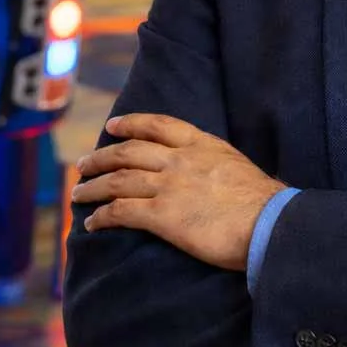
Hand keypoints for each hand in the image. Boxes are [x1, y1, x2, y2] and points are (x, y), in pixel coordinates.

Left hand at [72, 113, 285, 271]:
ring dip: (92, 187)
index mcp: (200, 144)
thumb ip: (214, 162)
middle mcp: (179, 160)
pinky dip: (101, 216)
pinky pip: (120, 212)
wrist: (267, 222)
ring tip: (78, 193)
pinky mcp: (161, 216)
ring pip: (117, 180)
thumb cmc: (261, 200)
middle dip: (101, 157)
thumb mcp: (235, 164)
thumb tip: (208, 171)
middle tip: (83, 164)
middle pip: (128, 151)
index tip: (113, 126)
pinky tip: (91, 223)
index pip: (158, 125)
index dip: (131, 123)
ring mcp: (169, 186)